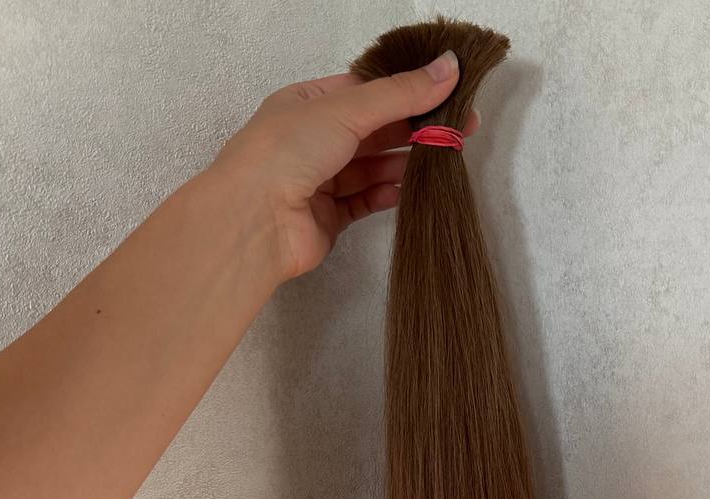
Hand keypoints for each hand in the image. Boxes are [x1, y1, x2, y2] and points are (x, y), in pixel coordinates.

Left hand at [213, 51, 476, 282]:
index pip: (365, 91)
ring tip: (437, 160)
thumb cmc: (284, 153)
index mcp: (307, 104)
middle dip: (411, 130)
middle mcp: (311, 140)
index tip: (447, 93)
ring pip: (371, 168)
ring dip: (402, 163)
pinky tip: (406, 189)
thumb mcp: (347, 109)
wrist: (253, 221)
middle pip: (373, 131)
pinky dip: (385, 195)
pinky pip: (363, 202)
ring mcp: (318, 181)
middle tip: (456, 130)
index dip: (406, 90)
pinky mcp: (327, 218)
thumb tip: (448, 67)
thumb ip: (401, 93)